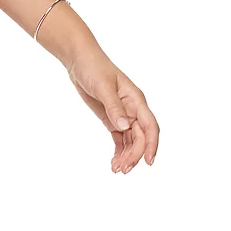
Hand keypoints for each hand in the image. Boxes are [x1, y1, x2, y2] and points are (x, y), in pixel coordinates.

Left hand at [65, 47, 159, 173]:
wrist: (78, 59)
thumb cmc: (93, 67)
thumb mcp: (102, 85)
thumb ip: (114, 106)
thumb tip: (125, 127)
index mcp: (136, 100)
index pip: (150, 125)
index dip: (152, 144)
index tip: (148, 161)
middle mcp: (133, 109)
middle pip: (140, 137)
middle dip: (134, 155)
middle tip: (123, 169)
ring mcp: (123, 115)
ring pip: (130, 141)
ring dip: (127, 156)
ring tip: (117, 170)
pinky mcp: (112, 119)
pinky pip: (120, 139)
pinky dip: (119, 151)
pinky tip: (114, 162)